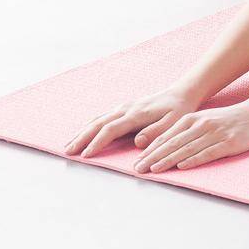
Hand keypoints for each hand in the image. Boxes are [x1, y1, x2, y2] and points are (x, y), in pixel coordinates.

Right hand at [64, 87, 201, 157]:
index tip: (86, 155)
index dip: (97, 142)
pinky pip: (102, 117)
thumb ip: (156, 132)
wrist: (180, 94)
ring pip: (97, 120)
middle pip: (98, 124)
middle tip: (68, 152)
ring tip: (68, 145)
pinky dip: (89, 126)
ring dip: (82, 132)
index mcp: (136, 114)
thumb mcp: (174, 122)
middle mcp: (126, 109)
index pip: (111, 129)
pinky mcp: (123, 108)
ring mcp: (123, 107)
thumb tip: (138, 142)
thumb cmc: (178, 110)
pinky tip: (82, 134)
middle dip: (82, 138)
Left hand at [133, 102, 248, 173]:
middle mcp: (200, 125)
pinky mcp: (228, 142)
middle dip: (153, 157)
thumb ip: (185, 131)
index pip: (166, 137)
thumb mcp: (204, 120)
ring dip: (168, 160)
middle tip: (138, 169)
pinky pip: (208, 152)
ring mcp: (214, 133)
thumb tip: (164, 146)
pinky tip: (182, 166)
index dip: (150, 150)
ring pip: (186, 149)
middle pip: (172, 143)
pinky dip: (193, 160)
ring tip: (154, 170)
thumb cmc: (228, 120)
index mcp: (191, 119)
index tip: (137, 162)